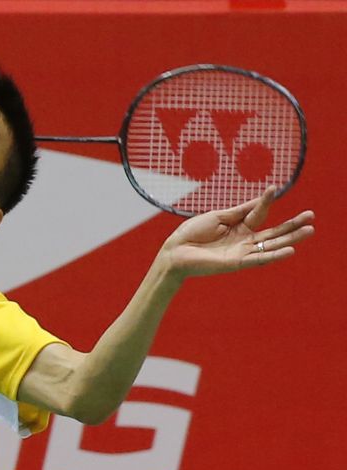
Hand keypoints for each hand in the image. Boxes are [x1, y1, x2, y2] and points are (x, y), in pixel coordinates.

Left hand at [160, 186, 314, 278]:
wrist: (175, 251)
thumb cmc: (192, 233)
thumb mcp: (218, 216)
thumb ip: (240, 211)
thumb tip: (262, 198)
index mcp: (238, 226)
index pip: (258, 213)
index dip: (266, 201)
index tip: (273, 189)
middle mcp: (243, 240)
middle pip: (273, 232)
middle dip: (292, 224)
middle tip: (311, 216)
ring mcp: (242, 252)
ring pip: (271, 245)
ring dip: (291, 239)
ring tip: (309, 230)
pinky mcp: (237, 263)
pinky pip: (259, 259)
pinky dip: (274, 255)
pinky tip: (290, 250)